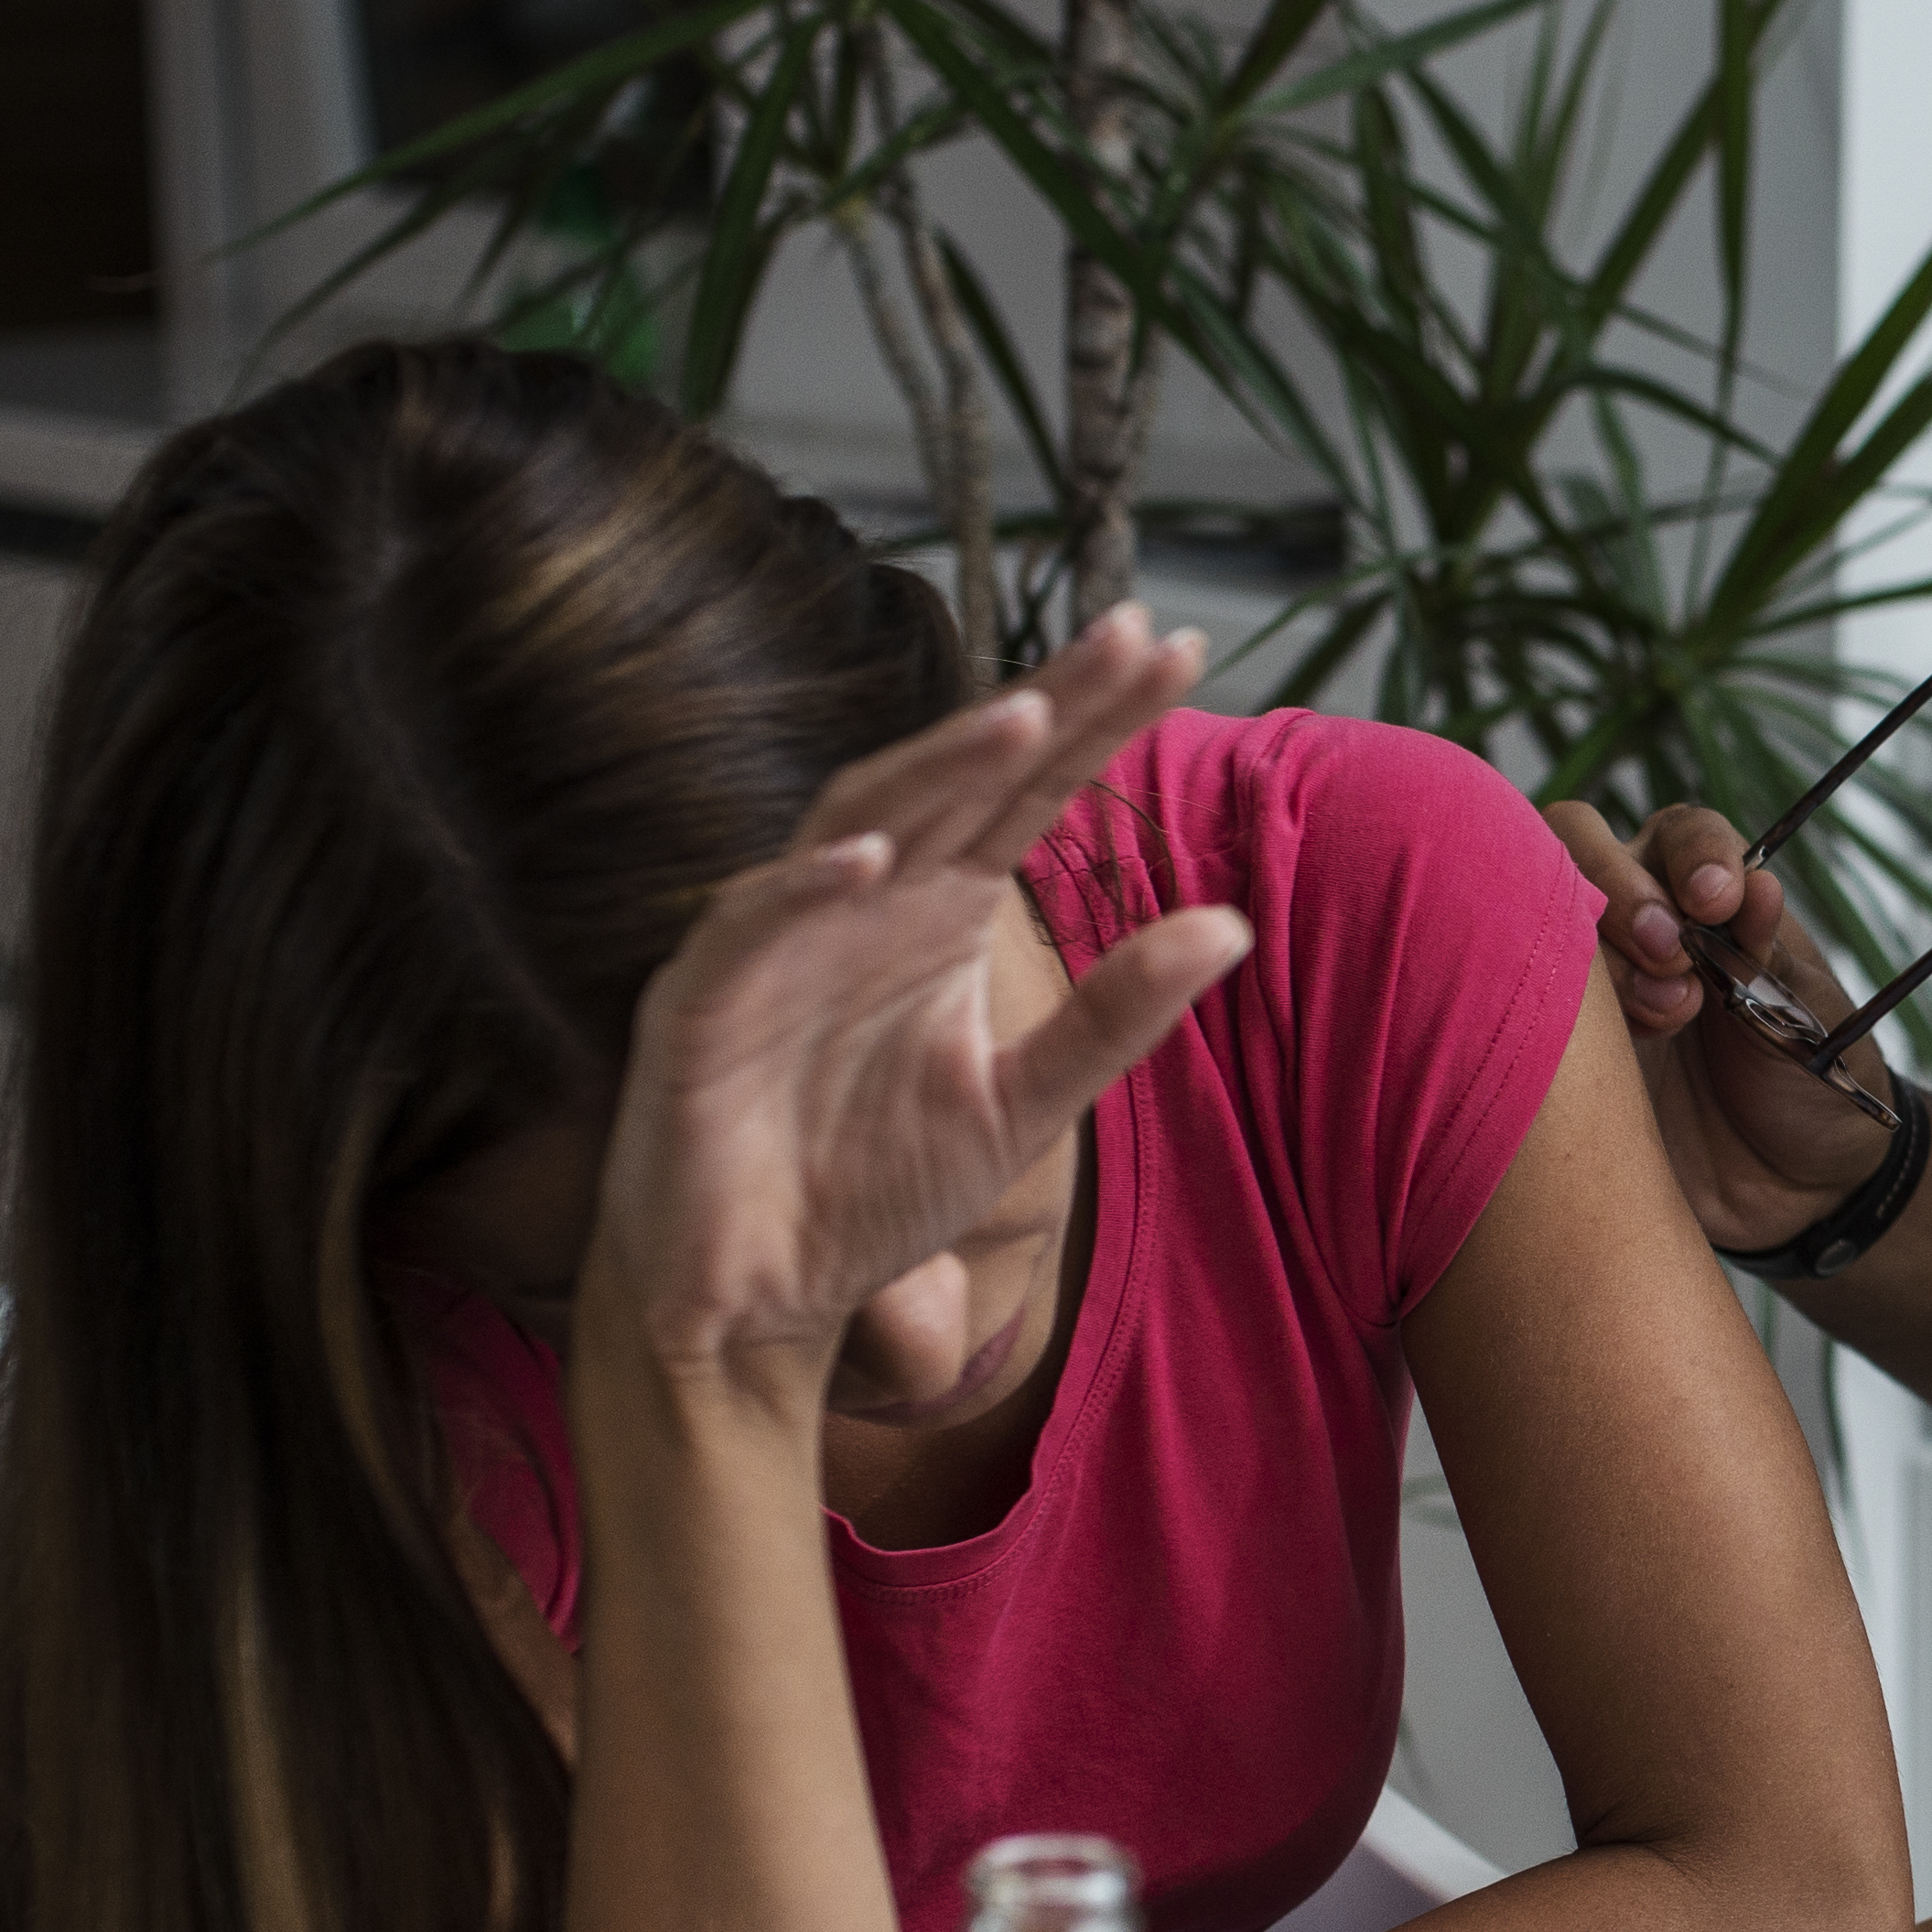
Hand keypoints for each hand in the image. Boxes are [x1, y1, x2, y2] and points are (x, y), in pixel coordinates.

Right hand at [589, 617, 1252, 1400]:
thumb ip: (1116, 1016)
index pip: (1031, 790)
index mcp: (941, 908)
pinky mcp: (698, 1002)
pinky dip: (803, 890)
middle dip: (1040, 704)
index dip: (1100, 719)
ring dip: (935, 769)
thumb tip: (1233, 924)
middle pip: (958, 778)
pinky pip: (749, 928)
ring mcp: (776, 940)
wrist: (753, 1301)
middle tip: (1125, 630)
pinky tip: (871, 859)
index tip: (1180, 648)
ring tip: (1023, 714)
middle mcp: (864, 900)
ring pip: (858, 822)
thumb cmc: (871, 1191)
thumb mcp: (1024, 1105)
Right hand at [1547, 795, 1916, 1255]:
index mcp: (1711, 903)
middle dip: (1622, 887)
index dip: (1692, 853)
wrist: (1795, 1199)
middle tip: (1670, 952)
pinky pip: (1527, 1006)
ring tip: (1666, 1016)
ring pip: (1547, 918)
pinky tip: (1605, 1053)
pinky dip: (1559, 1014)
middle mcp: (1639, 926)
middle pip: (1581, 847)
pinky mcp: (1558, 1050)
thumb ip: (1773, 959)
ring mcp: (1590, 985)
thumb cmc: (1817, 1093)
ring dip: (1603, 955)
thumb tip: (1758, 886)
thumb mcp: (1813, 1023)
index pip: (1683, 837)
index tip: (1716, 901)